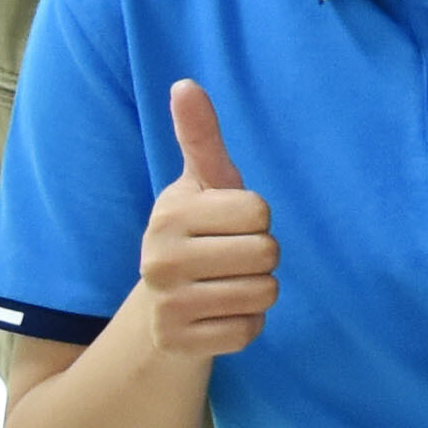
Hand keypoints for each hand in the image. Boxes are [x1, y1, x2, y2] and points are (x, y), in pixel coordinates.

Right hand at [139, 80, 275, 362]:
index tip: (231, 224)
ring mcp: (168, 306)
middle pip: (267, 253)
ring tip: (226, 285)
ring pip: (265, 294)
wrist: (160, 306)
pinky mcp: (181, 343)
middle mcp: (160, 260)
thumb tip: (185, 84)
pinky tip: (219, 315)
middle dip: (262, 256)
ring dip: (258, 291)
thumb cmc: (197, 232)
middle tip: (230, 258)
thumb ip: (200, 136)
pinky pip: (250, 330)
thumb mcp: (202, 184)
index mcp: (170, 215)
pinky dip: (246, 324)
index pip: (260, 212)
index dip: (257, 218)